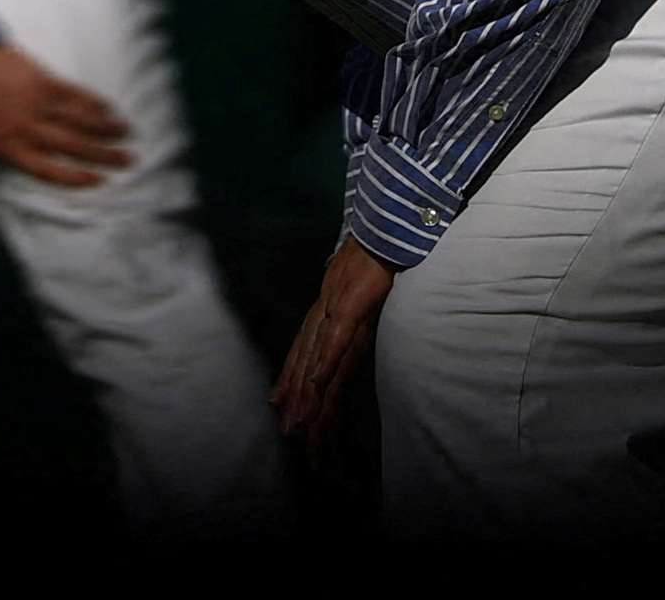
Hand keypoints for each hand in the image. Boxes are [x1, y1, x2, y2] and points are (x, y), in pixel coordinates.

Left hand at [0, 45, 131, 185]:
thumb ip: (13, 149)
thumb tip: (42, 158)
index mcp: (10, 148)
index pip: (50, 171)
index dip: (77, 179)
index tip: (100, 180)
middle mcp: (28, 130)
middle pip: (74, 148)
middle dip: (105, 156)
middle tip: (128, 160)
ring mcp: (39, 105)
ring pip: (81, 122)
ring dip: (108, 129)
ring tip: (127, 135)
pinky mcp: (46, 82)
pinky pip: (77, 96)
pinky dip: (95, 103)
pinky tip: (108, 108)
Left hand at [273, 236, 395, 444]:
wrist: (379, 226)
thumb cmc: (370, 257)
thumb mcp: (356, 294)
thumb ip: (348, 319)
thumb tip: (341, 337)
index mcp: (326, 316)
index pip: (305, 358)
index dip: (294, 387)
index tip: (286, 415)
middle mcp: (324, 317)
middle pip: (308, 369)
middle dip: (300, 405)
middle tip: (291, 438)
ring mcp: (335, 310)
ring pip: (318, 361)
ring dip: (308, 395)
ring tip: (300, 424)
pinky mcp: (351, 302)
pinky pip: (338, 337)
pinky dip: (327, 359)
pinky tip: (319, 381)